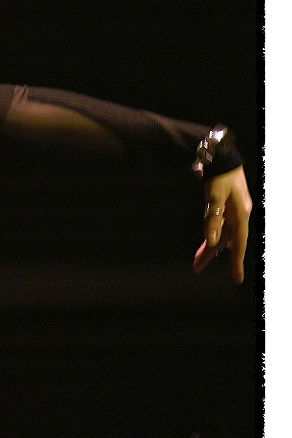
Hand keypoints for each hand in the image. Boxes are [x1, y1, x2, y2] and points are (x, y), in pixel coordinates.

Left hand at [192, 165, 253, 282]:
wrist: (224, 158)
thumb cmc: (220, 176)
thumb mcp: (213, 198)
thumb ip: (212, 220)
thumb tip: (211, 242)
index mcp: (240, 215)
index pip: (238, 245)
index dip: (236, 263)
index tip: (236, 280)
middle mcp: (240, 216)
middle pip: (226, 242)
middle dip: (210, 255)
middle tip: (196, 268)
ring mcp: (234, 212)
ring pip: (222, 235)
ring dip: (209, 247)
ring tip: (197, 262)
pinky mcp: (228, 208)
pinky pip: (221, 227)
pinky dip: (214, 236)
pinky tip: (212, 245)